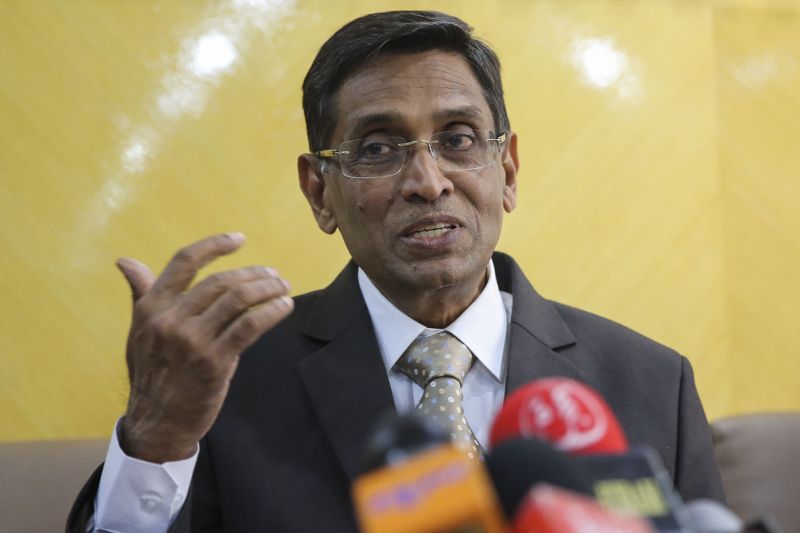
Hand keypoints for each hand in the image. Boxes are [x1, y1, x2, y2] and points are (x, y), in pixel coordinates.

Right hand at [115, 233, 292, 462]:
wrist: (156, 422)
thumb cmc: (152, 373)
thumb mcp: (140, 331)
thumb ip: (142, 294)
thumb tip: (126, 261)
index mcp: (152, 306)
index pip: (184, 261)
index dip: (214, 245)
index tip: (240, 239)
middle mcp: (170, 319)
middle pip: (220, 281)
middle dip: (253, 274)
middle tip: (274, 275)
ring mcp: (192, 341)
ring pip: (238, 299)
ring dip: (267, 289)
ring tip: (283, 288)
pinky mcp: (214, 362)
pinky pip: (250, 325)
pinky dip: (271, 311)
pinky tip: (284, 307)